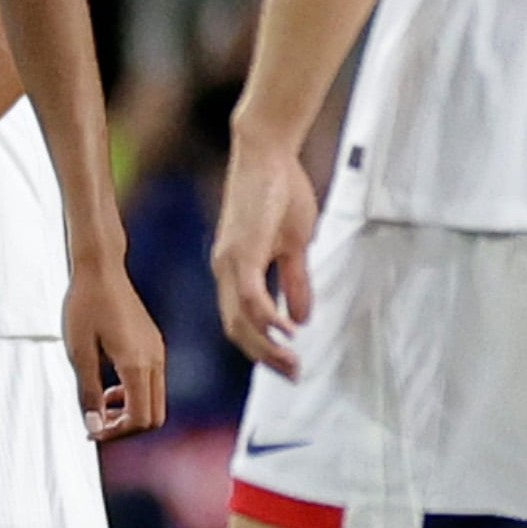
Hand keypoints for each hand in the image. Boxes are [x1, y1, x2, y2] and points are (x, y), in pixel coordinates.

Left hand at [64, 263, 169, 441]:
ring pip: (155, 400)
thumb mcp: (79, 353)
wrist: (100, 269)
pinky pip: (152, 382)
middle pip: (154, 416)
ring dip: (129, 410)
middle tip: (97, 425)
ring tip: (99, 404)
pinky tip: (109, 385)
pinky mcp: (154, 345)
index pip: (140, 418)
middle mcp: (154, 361)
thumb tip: (93, 426)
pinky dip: (133, 393)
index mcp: (137, 364)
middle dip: (126, 427)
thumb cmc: (85, 305)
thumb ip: (88, 392)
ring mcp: (157, 352)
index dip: (117, 433)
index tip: (93, 431)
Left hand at [212, 132, 318, 377]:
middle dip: (265, 358)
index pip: (241, 322)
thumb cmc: (280, 192)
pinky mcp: (241, 250)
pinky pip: (251, 295)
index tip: (289, 366)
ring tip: (293, 364)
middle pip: (237, 330)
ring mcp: (230, 262)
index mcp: (235, 271)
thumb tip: (300, 318)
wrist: (267, 152)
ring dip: (267, 347)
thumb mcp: (293, 245)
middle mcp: (225, 271)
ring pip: (241, 320)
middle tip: (293, 375)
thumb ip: (294, 281)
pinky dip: (267, 319)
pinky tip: (287, 333)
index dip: (262, 348)